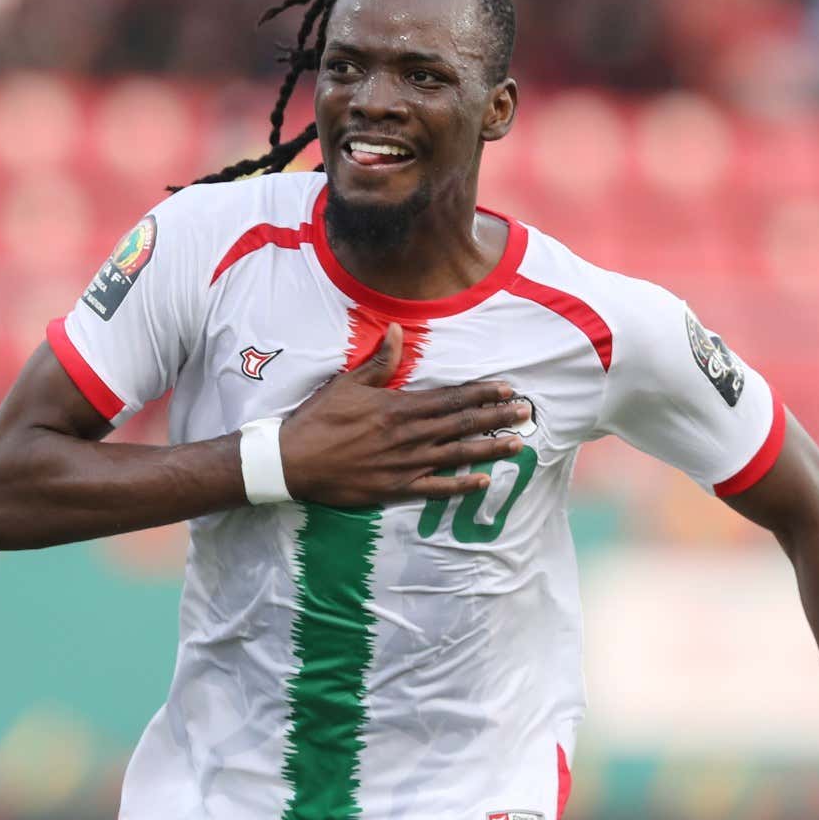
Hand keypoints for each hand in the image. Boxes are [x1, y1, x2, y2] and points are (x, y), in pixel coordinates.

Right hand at [279, 323, 528, 506]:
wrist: (293, 461)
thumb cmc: (319, 419)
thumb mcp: (347, 384)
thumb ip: (380, 361)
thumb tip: (399, 331)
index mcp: (398, 407)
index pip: (450, 398)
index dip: (481, 393)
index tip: (506, 389)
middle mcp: (408, 435)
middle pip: (461, 423)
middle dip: (496, 417)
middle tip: (526, 412)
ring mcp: (404, 464)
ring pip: (456, 454)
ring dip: (488, 448)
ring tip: (516, 443)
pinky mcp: (395, 488)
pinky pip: (435, 488)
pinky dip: (460, 485)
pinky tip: (483, 481)